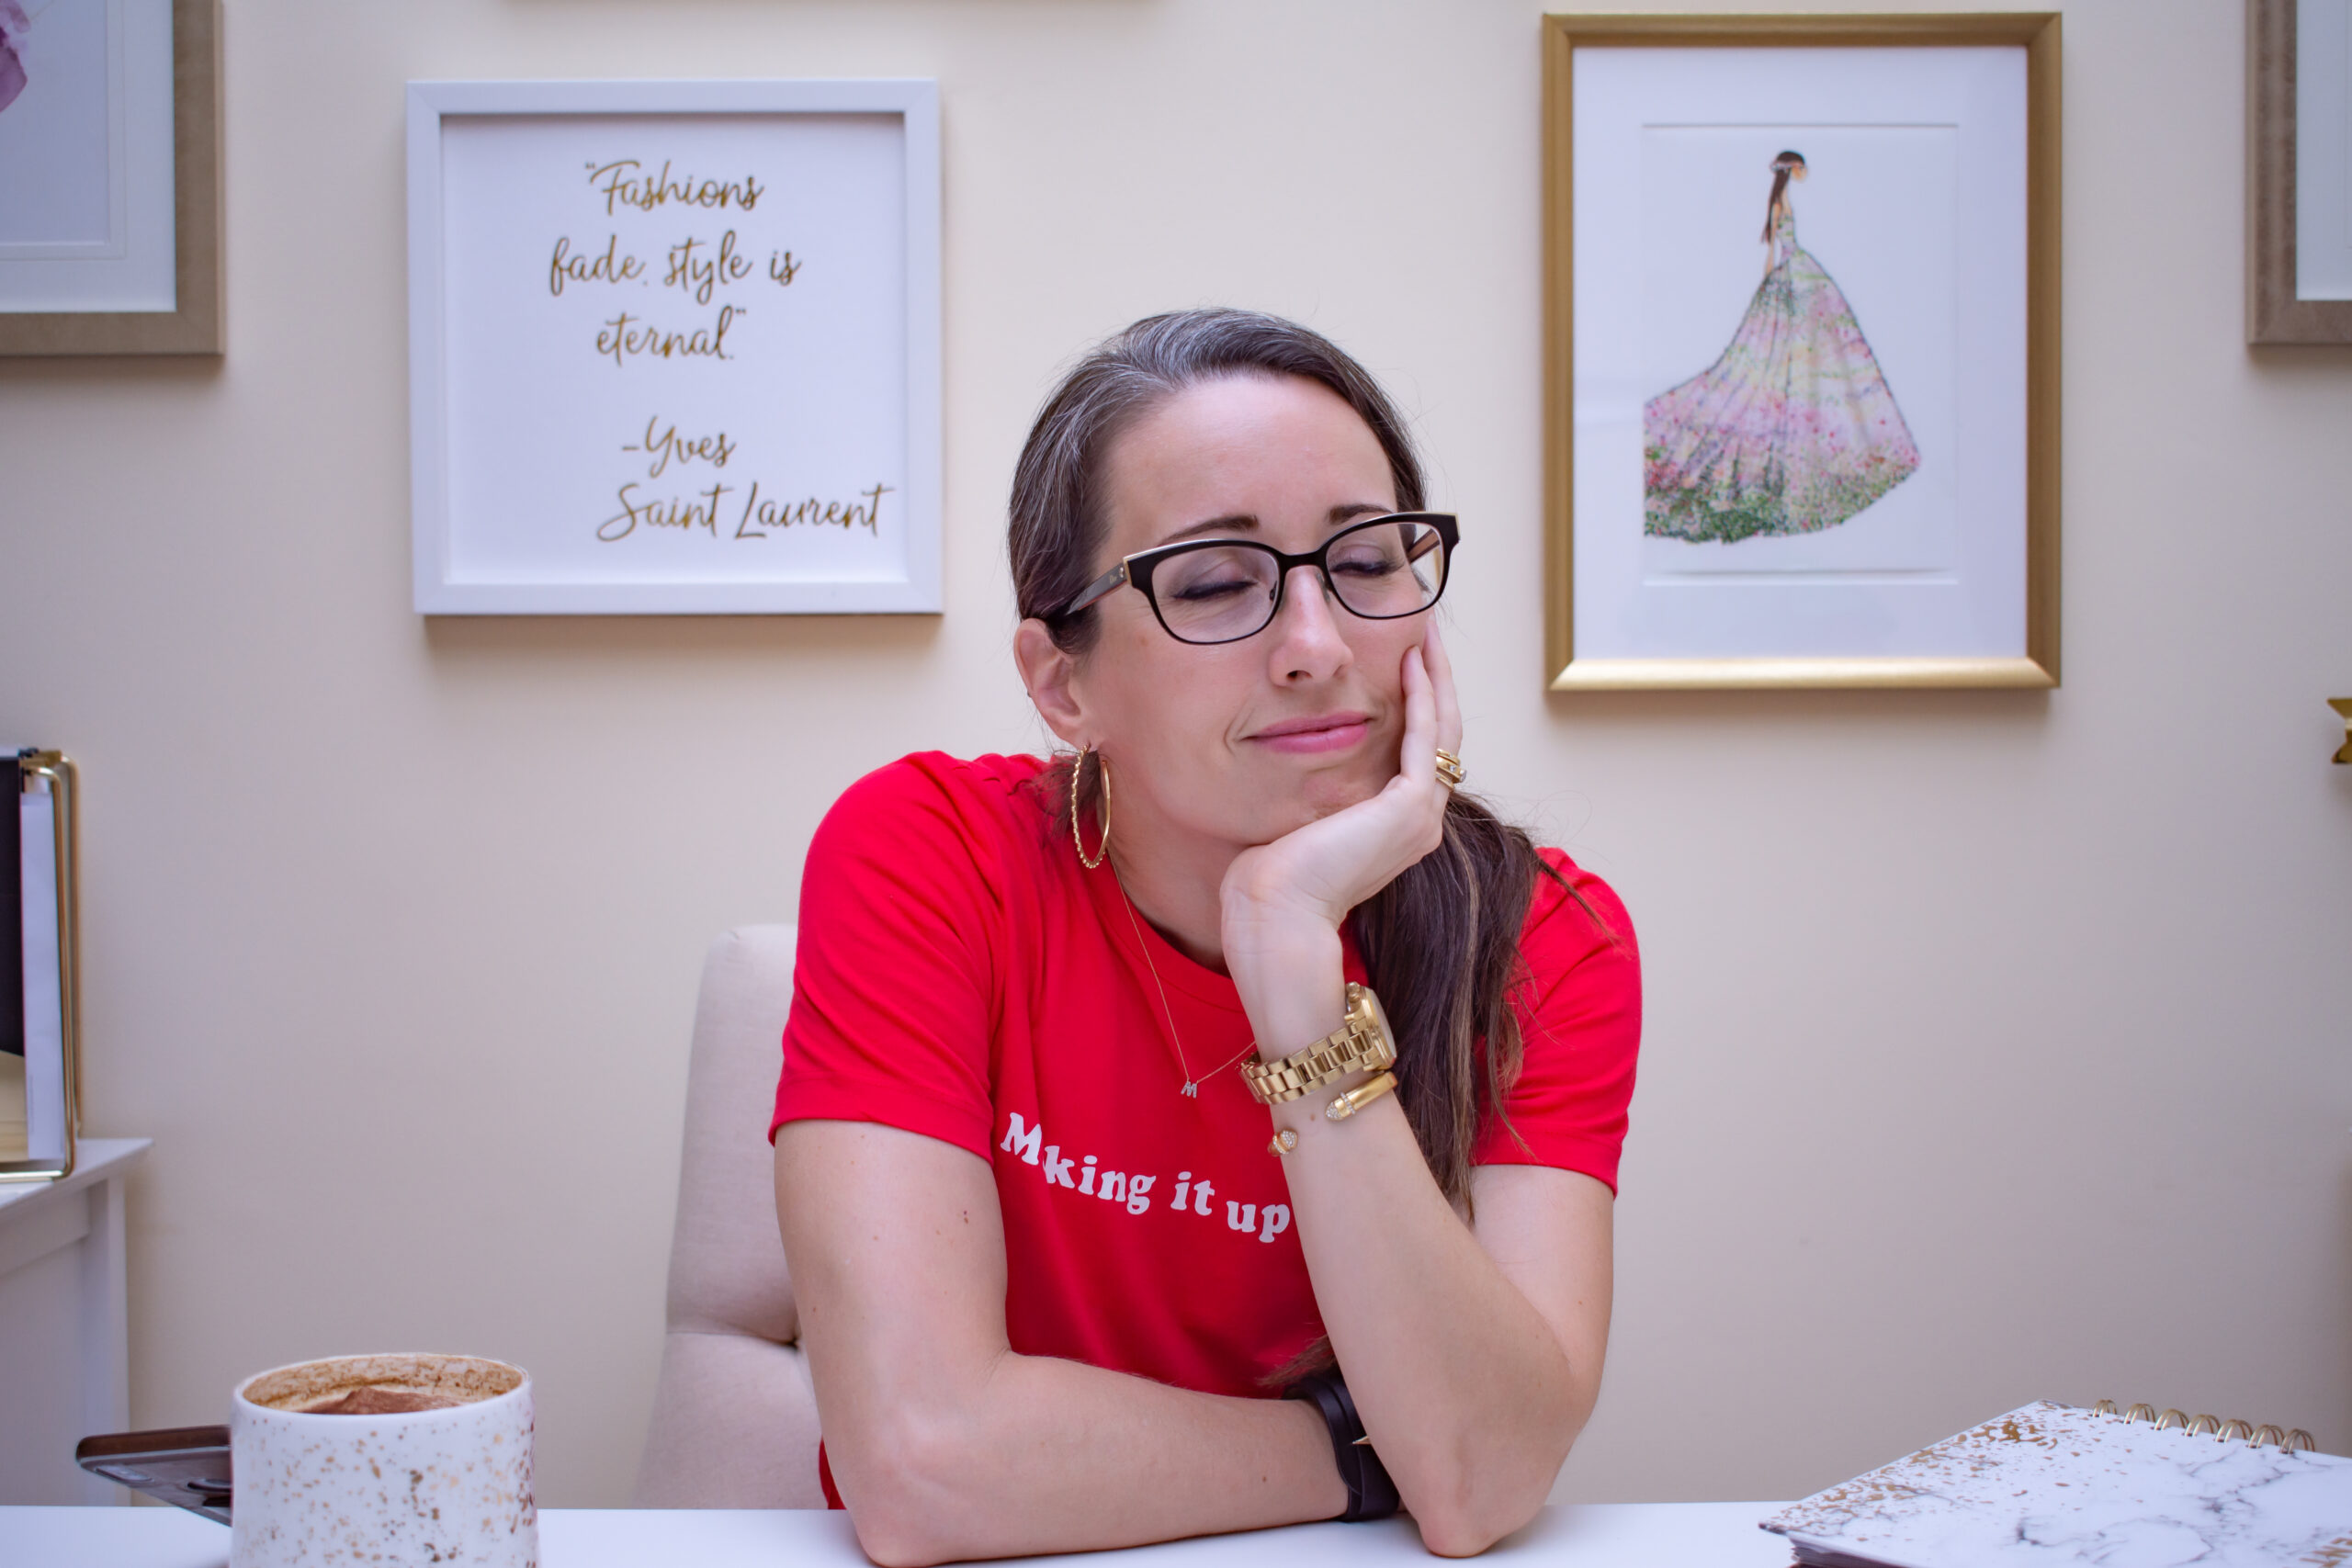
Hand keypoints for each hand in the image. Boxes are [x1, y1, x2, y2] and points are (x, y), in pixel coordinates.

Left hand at [1219, 621, 1462, 1017]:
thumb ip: (1310, 788)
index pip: (1420, 751)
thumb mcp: (1297, 819)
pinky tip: (1413, 661)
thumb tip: (1284, 754)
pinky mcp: (1410, 808)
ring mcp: (1420, 817)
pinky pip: (1428, 737)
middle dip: (1435, 681)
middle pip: (1443, 735)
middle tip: (1424, 633)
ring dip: (1437, 678)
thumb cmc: (1271, 880)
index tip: (1404, 660)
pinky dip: (1424, 696)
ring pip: (1445, 729)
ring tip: (1425, 635)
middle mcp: (1419, 822)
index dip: (1417, 702)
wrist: (1275, 916)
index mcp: (1396, 827)